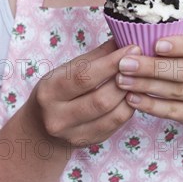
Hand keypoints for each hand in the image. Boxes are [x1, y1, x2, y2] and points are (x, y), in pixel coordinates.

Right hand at [23, 39, 140, 148]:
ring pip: (113, 114)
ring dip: (130, 93)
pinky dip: (128, 106)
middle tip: (141, 63)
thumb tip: (123, 39)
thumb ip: (96, 56)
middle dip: (125, 79)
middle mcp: (58, 117)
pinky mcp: (90, 143)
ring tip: (140, 77)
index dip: (111, 63)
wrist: (41, 128)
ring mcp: (74, 135)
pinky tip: (133, 93)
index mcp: (50, 92)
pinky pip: (117, 124)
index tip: (132, 48)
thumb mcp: (68, 69)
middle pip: (101, 99)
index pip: (84, 76)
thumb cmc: (58, 90)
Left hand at [116, 31, 182, 129]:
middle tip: (125, 63)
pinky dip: (149, 105)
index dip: (178, 45)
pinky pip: (170, 111)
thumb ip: (173, 41)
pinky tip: (131, 98)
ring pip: (173, 91)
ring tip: (121, 80)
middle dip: (151, 67)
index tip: (156, 45)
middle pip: (182, 70)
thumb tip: (133, 33)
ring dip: (144, 85)